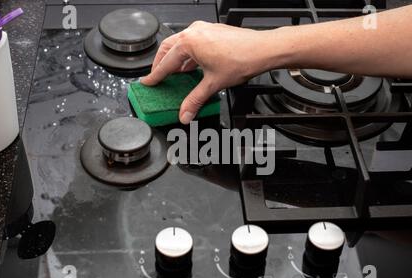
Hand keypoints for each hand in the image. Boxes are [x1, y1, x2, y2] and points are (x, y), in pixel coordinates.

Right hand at [141, 21, 279, 123]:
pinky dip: (186, 55)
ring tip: (172, 74)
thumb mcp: (213, 84)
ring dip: (174, 59)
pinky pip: (192, 43)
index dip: (155, 76)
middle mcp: (194, 32)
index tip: (147, 82)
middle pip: (168, 49)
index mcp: (189, 42)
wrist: (263, 49)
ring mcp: (203, 30)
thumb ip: (195, 100)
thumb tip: (185, 113)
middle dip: (160, 64)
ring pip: (180, 44)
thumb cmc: (242, 59)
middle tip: (156, 78)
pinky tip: (190, 66)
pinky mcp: (212, 32)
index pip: (165, 62)